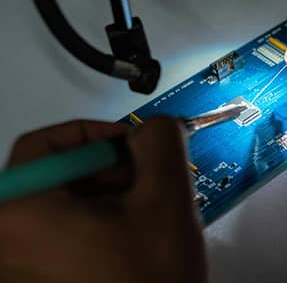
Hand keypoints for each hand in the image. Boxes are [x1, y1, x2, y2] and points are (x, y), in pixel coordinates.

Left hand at [0, 118, 205, 282]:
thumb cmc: (147, 278)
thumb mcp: (165, 201)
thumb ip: (161, 144)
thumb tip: (157, 125)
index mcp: (19, 209)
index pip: (47, 144)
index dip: (100, 136)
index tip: (137, 151)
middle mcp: (4, 238)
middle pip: (51, 177)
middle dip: (106, 172)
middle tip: (146, 187)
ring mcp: (15, 266)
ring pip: (55, 208)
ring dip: (103, 200)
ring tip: (141, 219)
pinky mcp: (31, 281)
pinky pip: (53, 239)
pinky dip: (90, 229)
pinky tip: (124, 244)